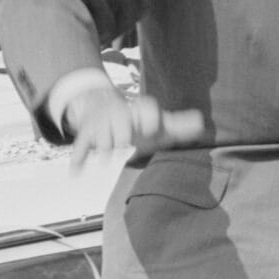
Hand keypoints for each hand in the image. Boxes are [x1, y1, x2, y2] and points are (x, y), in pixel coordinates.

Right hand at [64, 86, 206, 165]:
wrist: (103, 106)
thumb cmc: (137, 121)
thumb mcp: (157, 122)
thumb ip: (178, 125)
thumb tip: (201, 124)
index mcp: (139, 111)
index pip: (146, 111)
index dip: (150, 121)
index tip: (152, 131)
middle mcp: (120, 114)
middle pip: (122, 124)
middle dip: (124, 134)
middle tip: (126, 140)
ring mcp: (102, 123)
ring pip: (103, 137)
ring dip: (105, 145)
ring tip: (110, 147)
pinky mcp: (86, 135)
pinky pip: (80, 146)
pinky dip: (78, 159)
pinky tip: (76, 172)